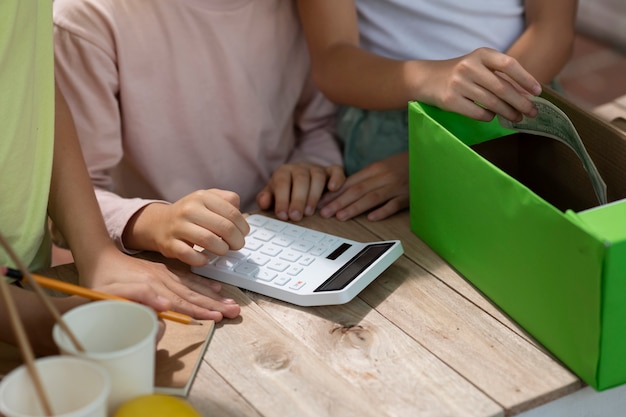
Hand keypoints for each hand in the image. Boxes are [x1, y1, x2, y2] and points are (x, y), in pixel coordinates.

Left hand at [84, 246, 240, 321]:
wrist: (98, 257)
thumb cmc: (101, 281)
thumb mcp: (109, 293)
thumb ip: (137, 298)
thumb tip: (165, 306)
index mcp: (152, 288)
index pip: (180, 303)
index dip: (200, 311)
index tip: (218, 318)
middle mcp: (163, 281)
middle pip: (193, 295)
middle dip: (214, 305)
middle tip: (234, 311)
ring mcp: (165, 276)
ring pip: (193, 287)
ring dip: (213, 297)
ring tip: (230, 303)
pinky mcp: (164, 273)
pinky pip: (188, 279)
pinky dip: (203, 284)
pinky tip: (215, 288)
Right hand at [124, 189, 249, 266]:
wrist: (159, 223)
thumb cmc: (191, 213)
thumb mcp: (208, 198)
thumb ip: (227, 200)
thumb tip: (241, 214)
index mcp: (202, 197)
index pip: (232, 213)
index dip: (243, 227)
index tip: (244, 233)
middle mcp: (189, 209)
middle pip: (224, 227)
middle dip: (237, 240)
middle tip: (238, 245)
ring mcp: (178, 227)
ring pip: (209, 241)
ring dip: (222, 250)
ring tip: (223, 250)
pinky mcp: (170, 244)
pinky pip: (190, 255)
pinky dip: (202, 259)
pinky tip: (206, 258)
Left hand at [256, 163, 344, 220]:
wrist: (300, 180)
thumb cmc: (286, 192)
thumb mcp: (273, 195)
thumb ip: (266, 198)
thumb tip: (264, 202)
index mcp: (284, 172)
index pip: (282, 182)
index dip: (282, 199)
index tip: (283, 215)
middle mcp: (300, 168)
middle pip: (300, 179)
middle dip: (298, 199)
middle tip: (296, 217)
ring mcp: (317, 168)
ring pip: (318, 176)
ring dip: (314, 195)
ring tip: (310, 212)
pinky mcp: (331, 171)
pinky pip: (336, 171)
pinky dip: (336, 179)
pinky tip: (333, 189)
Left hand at [319, 153, 408, 221]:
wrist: (428, 159)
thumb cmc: (402, 166)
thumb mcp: (382, 168)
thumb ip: (365, 179)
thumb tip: (342, 191)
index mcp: (375, 169)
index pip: (350, 182)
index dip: (334, 193)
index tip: (320, 202)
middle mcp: (383, 176)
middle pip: (357, 190)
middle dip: (339, 202)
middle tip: (324, 212)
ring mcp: (396, 187)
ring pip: (372, 197)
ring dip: (355, 207)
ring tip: (340, 216)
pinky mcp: (408, 196)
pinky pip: (394, 204)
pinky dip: (382, 211)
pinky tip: (371, 218)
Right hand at [416, 47, 541, 122]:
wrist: (426, 78)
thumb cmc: (460, 73)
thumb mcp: (479, 65)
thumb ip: (500, 75)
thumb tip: (527, 93)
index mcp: (481, 54)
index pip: (509, 64)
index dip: (525, 79)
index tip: (537, 92)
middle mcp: (470, 67)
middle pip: (502, 88)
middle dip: (521, 102)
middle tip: (533, 112)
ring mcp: (459, 84)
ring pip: (492, 103)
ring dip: (508, 113)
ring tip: (518, 118)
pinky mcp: (450, 100)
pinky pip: (477, 112)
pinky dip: (489, 117)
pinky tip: (493, 117)